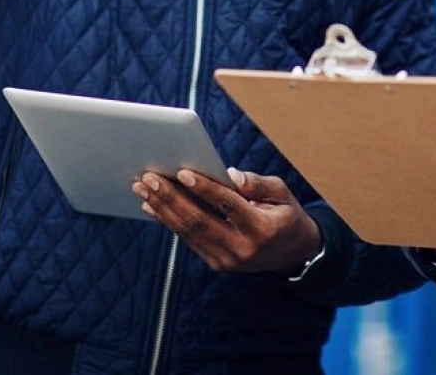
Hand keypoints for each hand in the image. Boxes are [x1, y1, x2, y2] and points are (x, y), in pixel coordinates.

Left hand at [133, 168, 322, 275]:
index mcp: (261, 228)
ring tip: (142, 188)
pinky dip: (168, 221)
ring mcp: (227, 260)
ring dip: (162, 209)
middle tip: (149, 178)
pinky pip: (189, 240)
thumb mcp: (282, 194)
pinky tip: (152, 205)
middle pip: (199, 221)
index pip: (227, 205)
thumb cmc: (285, 215)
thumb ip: (257, 183)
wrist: (293, 255)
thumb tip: (230, 175)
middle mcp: (242, 248)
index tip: (182, 172)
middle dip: (171, 198)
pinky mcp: (217, 263)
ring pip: (188, 232)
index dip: (204, 188)